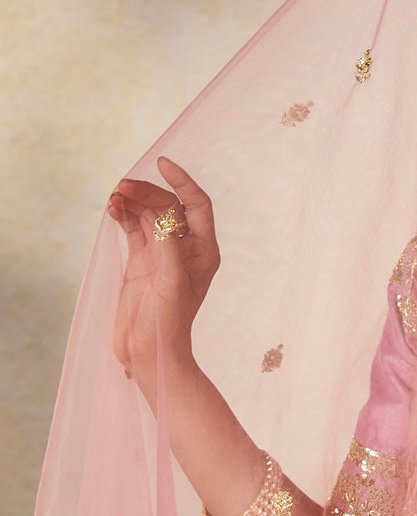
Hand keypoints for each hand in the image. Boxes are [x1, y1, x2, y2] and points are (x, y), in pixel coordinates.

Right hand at [109, 158, 219, 382]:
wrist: (148, 352)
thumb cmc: (167, 323)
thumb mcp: (172, 281)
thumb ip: (168, 244)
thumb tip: (161, 212)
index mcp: (204, 251)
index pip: (197, 204)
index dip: (182, 181)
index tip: (162, 163)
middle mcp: (186, 248)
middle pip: (169, 205)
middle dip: (147, 192)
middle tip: (122, 188)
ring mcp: (162, 253)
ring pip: (149, 214)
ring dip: (132, 200)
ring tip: (114, 198)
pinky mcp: (141, 260)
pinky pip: (134, 227)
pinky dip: (123, 215)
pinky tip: (112, 209)